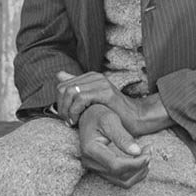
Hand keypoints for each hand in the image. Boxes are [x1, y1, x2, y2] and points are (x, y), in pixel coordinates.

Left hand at [57, 71, 172, 136]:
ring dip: (67, 110)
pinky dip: (75, 111)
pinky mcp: (106, 92)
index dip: (59, 102)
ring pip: (71, 92)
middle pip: (64, 88)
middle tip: (67, 121)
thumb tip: (59, 74)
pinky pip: (81, 98)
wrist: (136, 117)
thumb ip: (77, 86)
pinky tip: (78, 120)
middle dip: (61, 107)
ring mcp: (101, 83)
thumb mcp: (93, 99)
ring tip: (72, 122)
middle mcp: (95, 77)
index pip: (62, 85)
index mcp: (90, 77)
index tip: (65, 117)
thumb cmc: (114, 111)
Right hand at [77, 104, 148, 187]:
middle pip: (120, 176)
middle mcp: (90, 163)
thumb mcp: (110, 120)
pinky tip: (141, 162)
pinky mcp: (101, 170)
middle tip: (149, 150)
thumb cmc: (98, 114)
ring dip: (139, 172)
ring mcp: (95, 168)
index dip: (135, 163)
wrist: (87, 116)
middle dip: (139, 166)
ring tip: (147, 156)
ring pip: (122, 182)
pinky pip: (121, 180)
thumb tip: (137, 152)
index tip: (148, 152)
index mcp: (90, 149)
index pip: (116, 166)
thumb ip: (122, 136)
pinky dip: (134, 174)